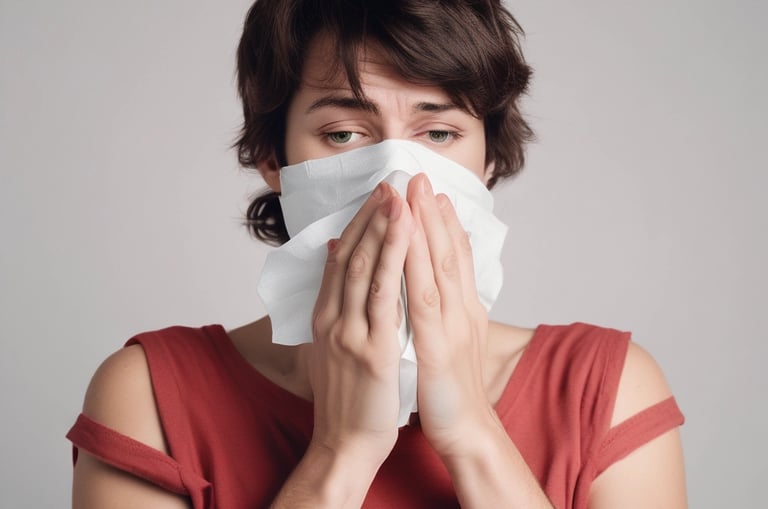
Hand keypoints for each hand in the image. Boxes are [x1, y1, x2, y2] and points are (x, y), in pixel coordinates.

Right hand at [308, 182, 414, 466]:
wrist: (344, 444)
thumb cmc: (347, 398)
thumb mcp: (332, 347)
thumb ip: (334, 306)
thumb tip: (338, 264)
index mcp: (326, 318)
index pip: (341, 259)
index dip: (359, 224)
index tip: (376, 195)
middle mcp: (333, 319)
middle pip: (351, 255)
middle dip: (371, 215)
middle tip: (389, 181)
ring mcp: (349, 333)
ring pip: (365, 268)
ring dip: (382, 227)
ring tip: (397, 193)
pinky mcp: (370, 351)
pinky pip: (384, 297)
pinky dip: (393, 261)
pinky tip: (405, 235)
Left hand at [404, 173, 495, 456]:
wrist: (466, 432)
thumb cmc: (450, 391)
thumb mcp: (446, 343)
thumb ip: (438, 314)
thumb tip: (425, 290)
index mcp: (461, 310)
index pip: (454, 257)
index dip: (442, 223)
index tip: (430, 193)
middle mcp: (460, 310)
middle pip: (447, 252)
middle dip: (431, 212)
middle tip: (418, 177)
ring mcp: (451, 326)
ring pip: (438, 267)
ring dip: (425, 228)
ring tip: (414, 194)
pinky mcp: (436, 346)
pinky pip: (423, 300)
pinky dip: (415, 267)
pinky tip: (405, 244)